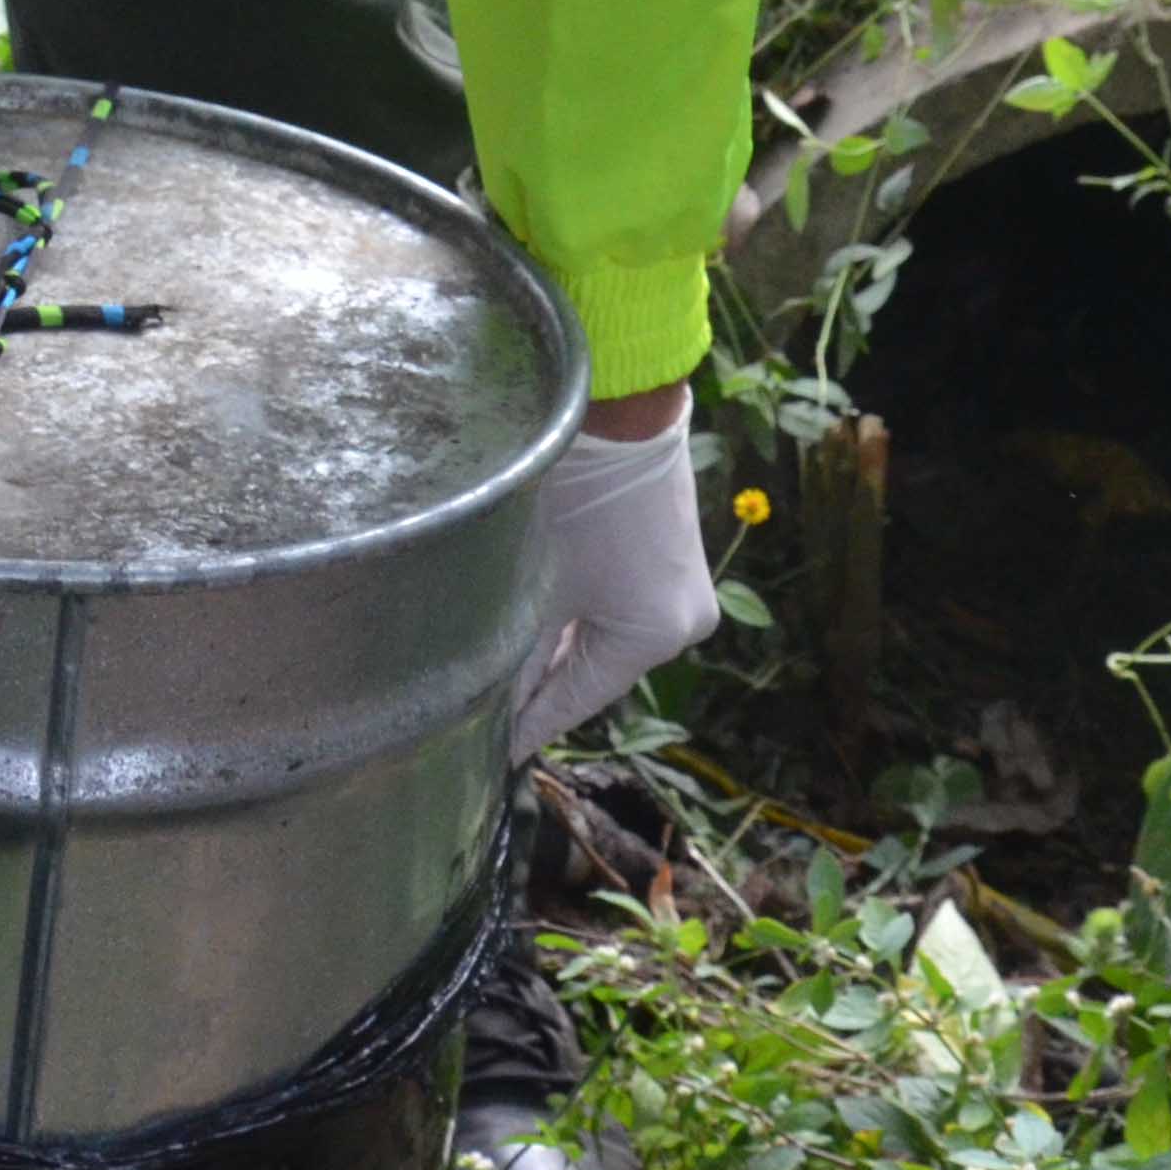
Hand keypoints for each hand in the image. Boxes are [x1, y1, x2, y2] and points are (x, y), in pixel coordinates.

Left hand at [510, 388, 717, 757]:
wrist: (620, 414)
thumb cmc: (573, 495)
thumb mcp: (537, 584)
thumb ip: (517, 652)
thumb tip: (487, 706)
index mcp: (654, 636)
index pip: (578, 698)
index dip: (531, 725)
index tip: (493, 755)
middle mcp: (684, 625)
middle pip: (594, 672)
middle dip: (540, 692)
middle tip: (485, 723)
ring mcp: (685, 596)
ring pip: (606, 643)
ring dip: (559, 657)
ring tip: (503, 686)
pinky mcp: (674, 568)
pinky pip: (620, 615)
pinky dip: (580, 625)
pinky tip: (538, 640)